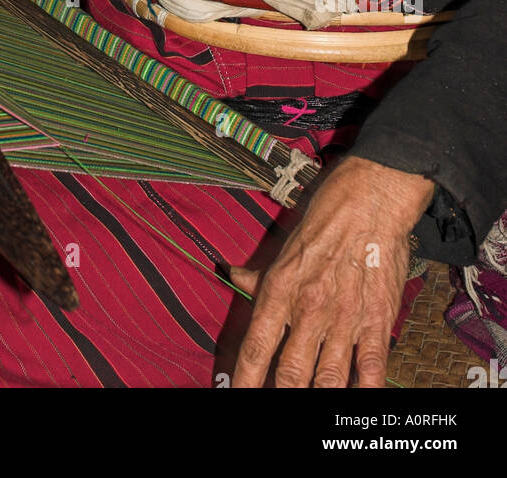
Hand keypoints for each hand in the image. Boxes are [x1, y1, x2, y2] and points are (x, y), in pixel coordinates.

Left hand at [230, 156, 433, 387]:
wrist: (368, 202)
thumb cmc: (325, 220)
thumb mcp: (284, 248)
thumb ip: (260, 275)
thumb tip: (232, 277)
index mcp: (280, 291)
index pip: (255, 348)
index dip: (245, 380)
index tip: (238, 397)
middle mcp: (308, 310)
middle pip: (290, 374)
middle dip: (283, 395)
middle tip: (278, 402)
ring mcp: (343, 319)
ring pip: (328, 380)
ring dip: (319, 397)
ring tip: (313, 406)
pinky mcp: (376, 322)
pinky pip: (370, 369)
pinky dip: (364, 392)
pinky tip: (358, 400)